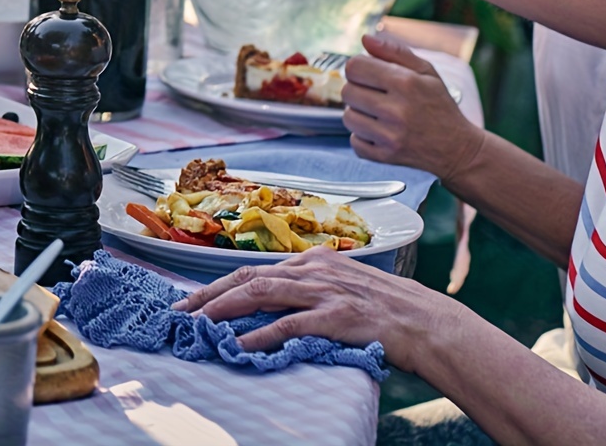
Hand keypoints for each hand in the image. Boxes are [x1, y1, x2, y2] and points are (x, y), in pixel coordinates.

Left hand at [170, 250, 453, 367]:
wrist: (425, 321)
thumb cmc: (382, 310)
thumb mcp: (339, 288)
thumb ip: (306, 292)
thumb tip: (270, 303)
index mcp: (310, 262)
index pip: (252, 269)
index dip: (218, 284)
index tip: (192, 299)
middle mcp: (311, 270)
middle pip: (246, 277)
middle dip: (208, 294)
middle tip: (180, 311)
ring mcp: (322, 291)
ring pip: (260, 294)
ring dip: (224, 309)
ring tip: (198, 323)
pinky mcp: (334, 316)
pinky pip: (289, 325)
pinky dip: (261, 334)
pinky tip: (240, 344)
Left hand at [341, 33, 484, 182]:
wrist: (458, 149)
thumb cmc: (439, 106)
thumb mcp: (426, 72)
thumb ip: (394, 51)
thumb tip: (365, 38)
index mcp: (405, 83)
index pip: (354, 67)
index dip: (358, 68)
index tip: (368, 74)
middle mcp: (397, 110)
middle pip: (347, 91)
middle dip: (358, 90)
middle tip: (376, 96)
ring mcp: (391, 136)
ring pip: (347, 117)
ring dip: (359, 114)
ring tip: (378, 114)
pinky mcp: (387, 156)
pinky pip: (354, 142)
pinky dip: (363, 137)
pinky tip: (380, 132)